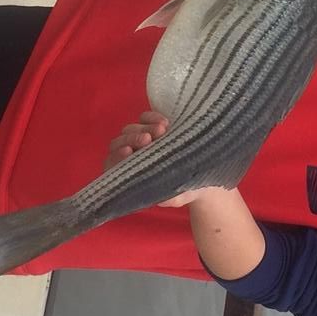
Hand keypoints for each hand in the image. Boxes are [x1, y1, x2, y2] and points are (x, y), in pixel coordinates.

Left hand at [104, 111, 230, 206]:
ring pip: (131, 129)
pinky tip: (166, 122)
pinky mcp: (153, 126)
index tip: (128, 152)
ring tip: (163, 130)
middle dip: (133, 138)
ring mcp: (141, 140)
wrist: (205, 173)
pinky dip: (151, 117)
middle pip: (120, 143)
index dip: (116, 158)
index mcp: (129, 176)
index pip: (112, 165)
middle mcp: (131, 156)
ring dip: (144, 127)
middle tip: (149, 139)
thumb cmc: (185, 189)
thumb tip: (160, 197)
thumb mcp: (176, 196)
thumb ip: (166, 198)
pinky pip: (145, 117)